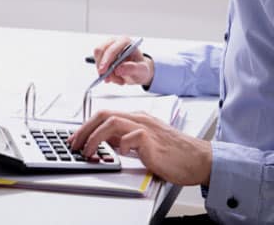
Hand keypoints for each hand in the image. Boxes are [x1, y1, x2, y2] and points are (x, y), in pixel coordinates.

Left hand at [67, 110, 211, 185]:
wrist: (198, 159)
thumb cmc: (175, 153)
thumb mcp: (146, 143)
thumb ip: (127, 139)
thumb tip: (107, 142)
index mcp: (138, 118)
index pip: (105, 115)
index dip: (87, 126)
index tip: (77, 138)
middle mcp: (140, 119)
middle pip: (104, 114)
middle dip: (85, 129)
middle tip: (75, 143)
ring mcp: (146, 127)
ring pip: (112, 122)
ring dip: (95, 137)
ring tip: (88, 150)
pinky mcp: (152, 140)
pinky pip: (131, 137)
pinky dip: (121, 145)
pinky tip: (121, 154)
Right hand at [94, 37, 153, 86]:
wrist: (138, 71)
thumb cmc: (141, 68)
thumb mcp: (142, 70)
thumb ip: (133, 68)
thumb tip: (118, 69)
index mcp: (125, 42)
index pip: (112, 49)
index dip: (106, 60)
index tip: (103, 72)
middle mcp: (115, 42)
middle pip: (100, 51)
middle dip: (103, 67)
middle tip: (109, 80)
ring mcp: (108, 47)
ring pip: (98, 59)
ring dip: (105, 72)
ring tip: (118, 80)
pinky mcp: (103, 54)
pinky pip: (98, 64)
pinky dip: (104, 73)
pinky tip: (114, 78)